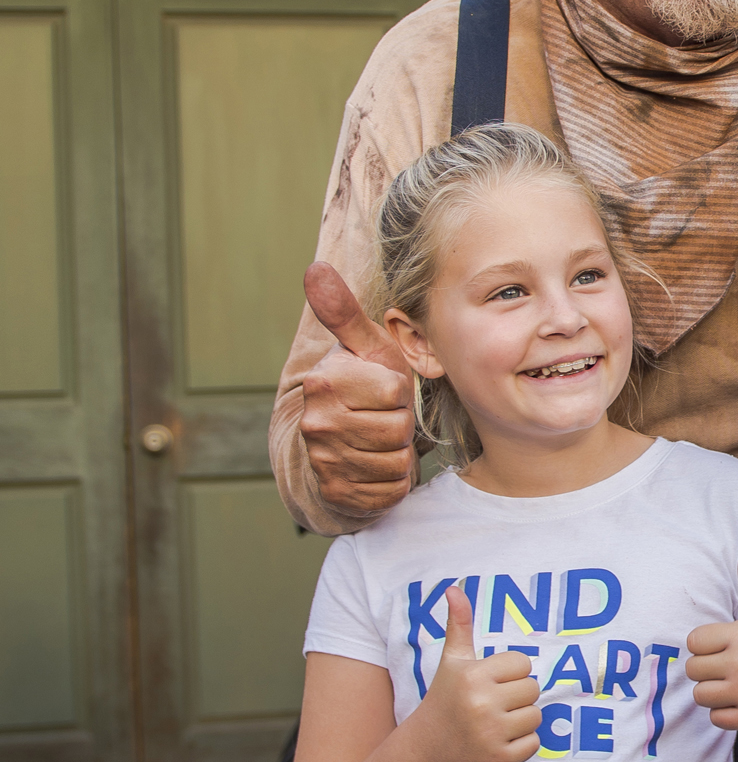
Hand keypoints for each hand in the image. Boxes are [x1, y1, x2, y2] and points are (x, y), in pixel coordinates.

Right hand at [297, 264, 415, 520]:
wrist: (340, 441)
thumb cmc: (363, 385)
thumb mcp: (363, 347)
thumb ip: (343, 311)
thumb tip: (314, 268)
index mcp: (323, 383)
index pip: (394, 393)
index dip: (399, 393)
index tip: (383, 392)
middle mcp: (316, 423)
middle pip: (397, 430)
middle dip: (400, 425)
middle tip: (383, 418)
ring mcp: (323, 461)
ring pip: (395, 462)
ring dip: (397, 453)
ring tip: (379, 440)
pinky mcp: (335, 493)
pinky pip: (389, 491)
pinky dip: (391, 482)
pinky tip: (376, 467)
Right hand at [420, 588, 540, 761]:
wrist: (427, 748)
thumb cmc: (445, 697)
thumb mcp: (451, 661)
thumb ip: (458, 624)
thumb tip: (453, 588)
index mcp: (473, 675)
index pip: (523, 664)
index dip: (511, 673)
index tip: (492, 682)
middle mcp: (481, 703)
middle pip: (532, 689)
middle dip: (518, 695)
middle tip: (494, 703)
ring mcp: (491, 733)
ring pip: (535, 716)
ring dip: (521, 719)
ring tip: (496, 720)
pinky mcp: (499, 758)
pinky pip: (534, 743)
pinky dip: (522, 743)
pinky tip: (499, 739)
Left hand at [687, 546, 737, 732]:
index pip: (694, 642)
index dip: (707, 646)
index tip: (727, 647)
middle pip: (693, 670)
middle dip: (708, 670)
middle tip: (732, 668)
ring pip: (700, 695)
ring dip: (714, 693)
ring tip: (736, 685)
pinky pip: (714, 718)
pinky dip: (725, 713)